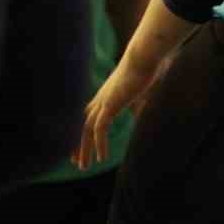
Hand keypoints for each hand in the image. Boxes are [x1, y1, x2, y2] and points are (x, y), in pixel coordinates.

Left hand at [73, 54, 165, 170]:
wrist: (145, 56)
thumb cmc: (146, 71)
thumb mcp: (140, 94)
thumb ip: (136, 106)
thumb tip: (138, 115)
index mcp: (105, 96)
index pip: (87, 117)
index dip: (82, 134)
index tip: (80, 148)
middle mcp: (100, 99)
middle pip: (81, 125)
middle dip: (77, 145)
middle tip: (77, 163)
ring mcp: (104, 101)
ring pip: (86, 129)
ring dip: (84, 149)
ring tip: (84, 166)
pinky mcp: (110, 104)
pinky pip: (100, 129)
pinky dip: (100, 144)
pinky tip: (102, 159)